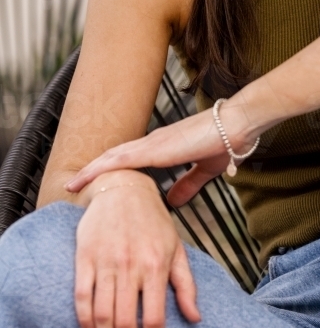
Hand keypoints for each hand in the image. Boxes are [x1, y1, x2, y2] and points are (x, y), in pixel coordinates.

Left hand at [66, 100, 257, 206]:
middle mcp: (153, 143)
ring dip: (91, 170)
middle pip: (114, 157)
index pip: (129, 159)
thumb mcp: (205, 170)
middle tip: (72, 185)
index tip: (95, 183)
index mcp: (163, 147)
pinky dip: (103, 168)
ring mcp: (153, 144)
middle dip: (93, 171)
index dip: (110, 169)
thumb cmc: (227, 142)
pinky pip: (121, 159)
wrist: (238, 124)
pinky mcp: (156, 148)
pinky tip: (89, 176)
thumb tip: (173, 202)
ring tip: (72, 183)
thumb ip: (188, 184)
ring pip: (112, 157)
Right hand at [75, 174, 200, 327]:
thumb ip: (186, 285)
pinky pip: (81, 296)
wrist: (123, 188)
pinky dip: (84, 320)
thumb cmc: (154, 221)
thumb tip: (195, 318)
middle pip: (125, 321)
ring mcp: (106, 262)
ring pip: (102, 314)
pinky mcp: (85, 258)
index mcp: (156, 266)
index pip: (153, 318)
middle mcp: (130, 267)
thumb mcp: (177, 249)